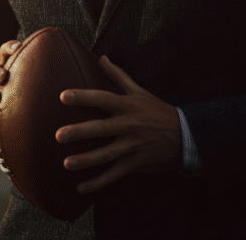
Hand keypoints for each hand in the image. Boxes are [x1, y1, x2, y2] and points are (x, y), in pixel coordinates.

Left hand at [55, 55, 180, 194]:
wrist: (186, 136)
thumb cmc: (157, 110)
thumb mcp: (139, 91)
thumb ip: (118, 75)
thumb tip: (100, 57)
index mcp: (127, 106)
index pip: (103, 99)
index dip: (83, 97)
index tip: (63, 96)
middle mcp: (129, 126)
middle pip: (101, 129)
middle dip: (80, 133)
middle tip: (58, 135)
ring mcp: (132, 146)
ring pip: (107, 155)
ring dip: (87, 160)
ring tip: (66, 164)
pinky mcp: (136, 163)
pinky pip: (115, 175)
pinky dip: (98, 183)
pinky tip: (81, 188)